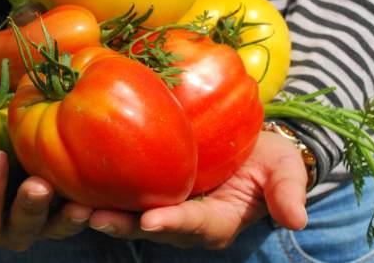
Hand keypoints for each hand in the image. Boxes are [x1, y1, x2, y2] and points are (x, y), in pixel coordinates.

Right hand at [0, 150, 92, 252]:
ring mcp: (43, 223)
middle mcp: (11, 230)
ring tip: (77, 203)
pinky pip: (82, 215)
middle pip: (18, 232)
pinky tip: (100, 196)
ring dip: (65, 218)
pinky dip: (92, 208)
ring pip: (54, 228)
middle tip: (37, 184)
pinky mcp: (70, 210)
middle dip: (27, 210)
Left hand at [87, 131, 308, 249]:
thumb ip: (287, 192)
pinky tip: (76, 179)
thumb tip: (297, 219)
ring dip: (105, 212)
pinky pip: (126, 193)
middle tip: (96, 218)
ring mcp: (166, 206)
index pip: (196, 225)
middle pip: (153, 227)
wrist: (251, 146)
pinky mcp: (151, 188)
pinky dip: (102, 190)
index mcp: (219, 220)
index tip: (152, 221)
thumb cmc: (269, 158)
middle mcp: (187, 221)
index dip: (175, 224)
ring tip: (76, 205)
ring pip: (132, 215)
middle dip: (125, 225)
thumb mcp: (284, 170)